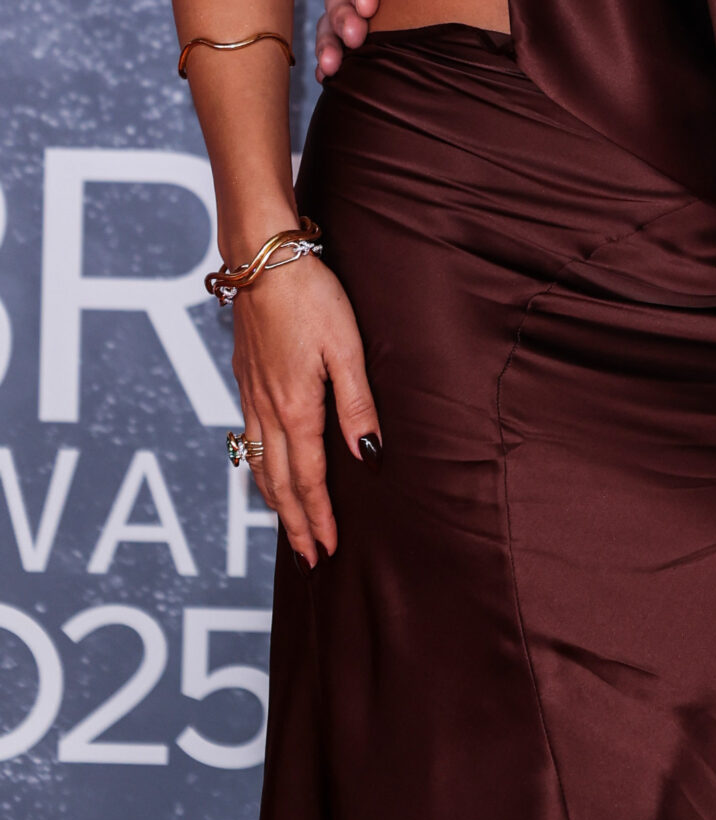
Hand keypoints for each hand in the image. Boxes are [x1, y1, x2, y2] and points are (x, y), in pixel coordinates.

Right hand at [232, 256, 378, 566]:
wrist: (263, 260)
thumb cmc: (312, 296)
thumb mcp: (347, 346)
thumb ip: (357, 403)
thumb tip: (366, 455)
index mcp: (296, 407)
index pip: (308, 478)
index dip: (318, 517)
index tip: (328, 550)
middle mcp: (268, 409)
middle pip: (280, 482)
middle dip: (295, 524)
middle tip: (309, 559)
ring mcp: (251, 395)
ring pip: (260, 464)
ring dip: (275, 502)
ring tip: (288, 528)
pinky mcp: (245, 379)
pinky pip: (250, 439)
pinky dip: (259, 469)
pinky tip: (265, 470)